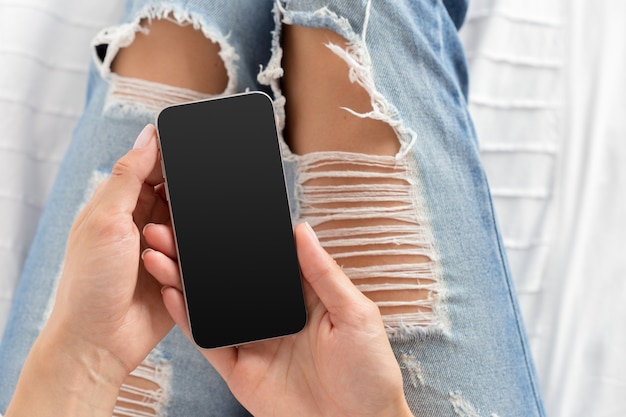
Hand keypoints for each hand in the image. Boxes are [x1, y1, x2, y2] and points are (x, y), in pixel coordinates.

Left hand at [7, 125, 174, 415]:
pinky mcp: (178, 275)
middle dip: (181, 204)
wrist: (100, 341)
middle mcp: (141, 224)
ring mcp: (162, 250)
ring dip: (177, 241)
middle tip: (166, 222)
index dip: (170, 162)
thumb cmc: (90, 283)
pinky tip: (160, 274)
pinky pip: (195, 258)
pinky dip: (181, 265)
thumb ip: (128, 176)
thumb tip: (148, 135)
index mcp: (120, 205)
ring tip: (151, 256)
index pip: (152, 168)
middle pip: (177, 197)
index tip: (189, 158)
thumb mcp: (105, 220)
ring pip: (190, 228)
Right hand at [144, 222, 413, 416]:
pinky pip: (210, 342)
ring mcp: (254, 341)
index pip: (262, 260)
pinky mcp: (240, 370)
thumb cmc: (369, 372)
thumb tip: (302, 230)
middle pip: (229, 280)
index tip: (210, 216)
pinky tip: (172, 294)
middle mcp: (273, 314)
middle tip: (170, 231)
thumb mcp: (355, 314)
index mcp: (302, 295)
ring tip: (159, 255)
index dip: (237, 239)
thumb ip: (324, 273)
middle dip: (199, 256)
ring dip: (185, 280)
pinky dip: (188, 319)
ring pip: (212, 306)